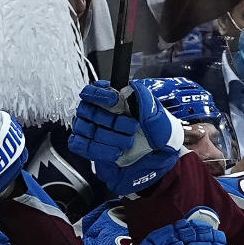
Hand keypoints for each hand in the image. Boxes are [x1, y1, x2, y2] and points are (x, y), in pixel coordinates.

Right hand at [69, 79, 186, 193]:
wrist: (160, 157)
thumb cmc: (157, 133)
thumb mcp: (157, 116)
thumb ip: (146, 100)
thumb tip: (133, 87)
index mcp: (110, 101)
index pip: (91, 92)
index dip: (99, 94)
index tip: (114, 100)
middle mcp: (97, 115)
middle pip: (88, 111)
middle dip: (111, 120)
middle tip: (133, 127)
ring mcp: (92, 132)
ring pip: (86, 129)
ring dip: (108, 137)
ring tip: (128, 143)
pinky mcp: (90, 149)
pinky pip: (83, 147)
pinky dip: (99, 150)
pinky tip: (116, 153)